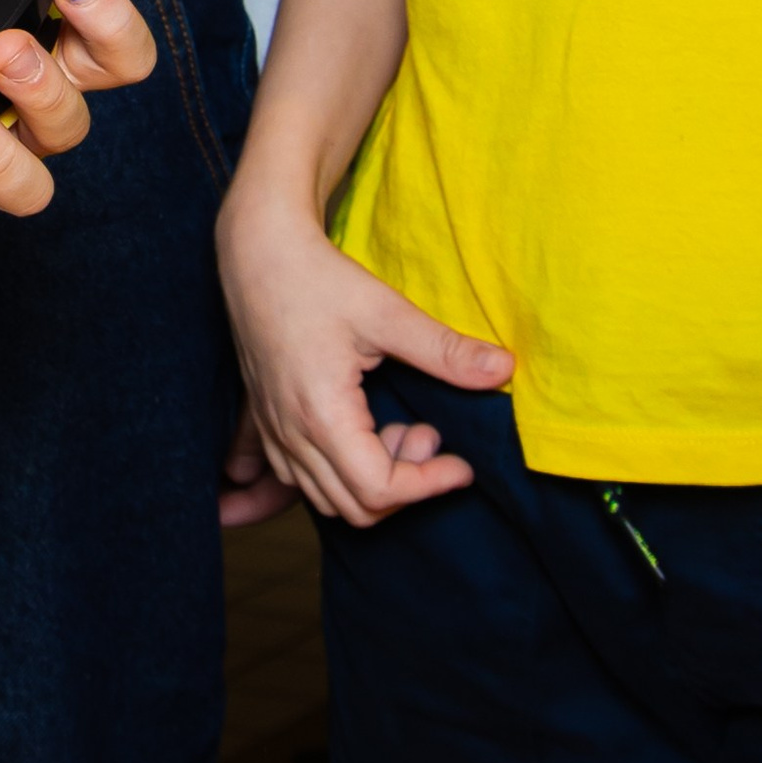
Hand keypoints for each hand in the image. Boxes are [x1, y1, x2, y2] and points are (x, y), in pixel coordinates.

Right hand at [217, 174, 511, 526]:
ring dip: (371, 481)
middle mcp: (291, 434)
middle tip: (429, 433)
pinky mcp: (265, 422)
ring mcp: (273, 432)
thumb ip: (445, 350)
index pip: (379, 490)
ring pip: (326, 500)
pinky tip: (363, 434)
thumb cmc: (317, 279)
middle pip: (354, 509)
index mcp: (322, 415)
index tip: (461, 463)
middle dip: (404, 484)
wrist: (257, 253)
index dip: (429, 485)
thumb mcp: (387, 312)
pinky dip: (338, 475)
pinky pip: (299, 480)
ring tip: (397, 428)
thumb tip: (504, 370)